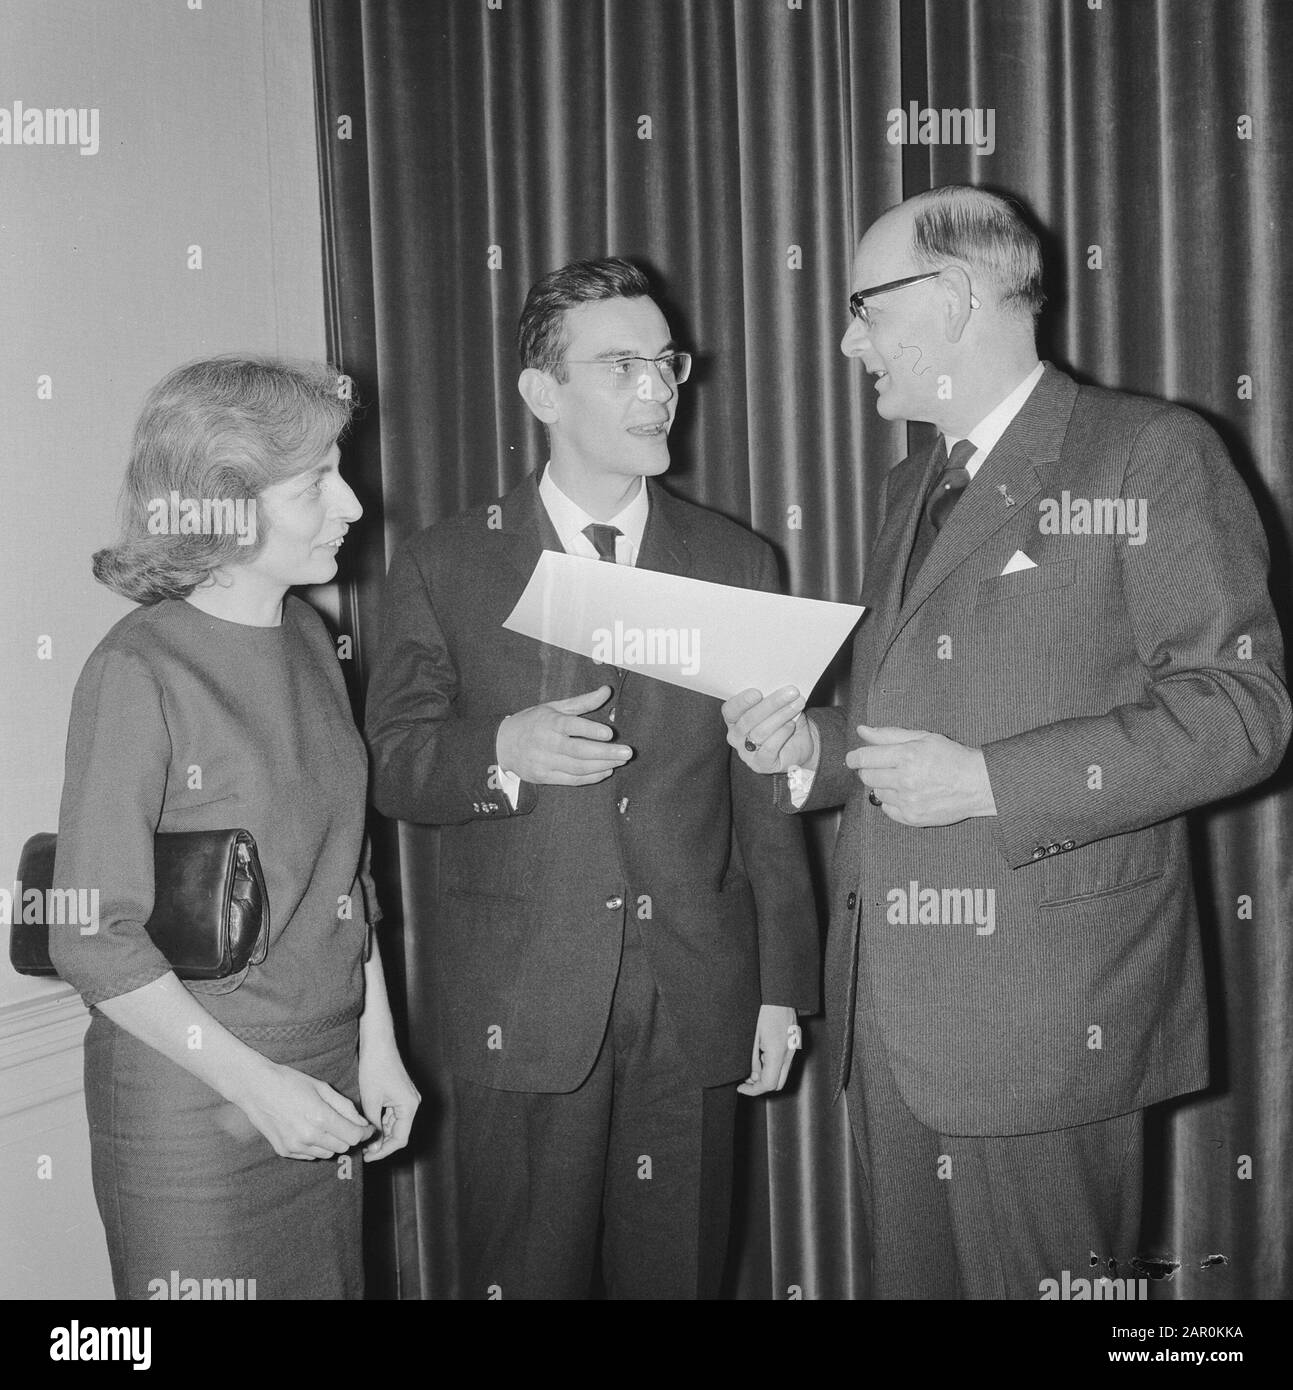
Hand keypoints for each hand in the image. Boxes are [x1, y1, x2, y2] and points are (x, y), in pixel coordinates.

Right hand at [234, 1061, 375, 1160]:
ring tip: (325, 1124)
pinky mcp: (284, 1151)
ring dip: (333, 1142)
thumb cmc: (290, 1082)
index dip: (365, 1133)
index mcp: (321, 1118)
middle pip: (343, 1147)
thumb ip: (345, 1107)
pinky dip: (316, 1146)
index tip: (369, 1128)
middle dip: (350, 1136)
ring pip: (327, 1153)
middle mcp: (308, 1137)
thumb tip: (361, 1122)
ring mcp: (295, 1146)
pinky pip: (310, 1155)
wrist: (256, 1087)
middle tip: (348, 1124)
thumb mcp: (322, 1087)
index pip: (354, 1136)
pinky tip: (309, 1130)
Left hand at [358, 1034, 420, 1161]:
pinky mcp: (400, 1094)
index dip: (384, 1151)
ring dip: (381, 1133)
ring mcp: (407, 1098)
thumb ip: (373, 1124)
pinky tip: (368, 1126)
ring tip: (363, 1140)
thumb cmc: (375, 1067)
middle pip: (399, 1133)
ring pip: (395, 1124)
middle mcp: (412, 1103)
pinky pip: (392, 1114)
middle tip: (363, 1151)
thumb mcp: (371, 1100)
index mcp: (409, 1106)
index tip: (368, 1156)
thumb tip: (372, 1143)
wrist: (378, 1043)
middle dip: (382, 1143)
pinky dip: (381, 1122)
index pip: (400, 1139)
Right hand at [496, 685, 630, 785]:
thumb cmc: (533, 722)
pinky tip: (606, 771)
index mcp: (549, 722)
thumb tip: (607, 690)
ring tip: (621, 761)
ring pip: (577, 768)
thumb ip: (582, 702)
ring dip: (602, 766)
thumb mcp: (554, 707)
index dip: (590, 730)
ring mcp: (545, 762)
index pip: (571, 726)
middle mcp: (546, 743)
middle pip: (578, 751)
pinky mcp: (544, 777)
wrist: (502, 745)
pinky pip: (571, 780)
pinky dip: (590, 778)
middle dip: (605, 753)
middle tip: (628, 752)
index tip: (610, 733)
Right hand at [722, 687, 810, 773]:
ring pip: (760, 732)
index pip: (730, 710)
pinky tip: (791, 725)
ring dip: (781, 716)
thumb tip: (781, 689)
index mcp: (733, 719)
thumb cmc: (784, 720)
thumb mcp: (778, 706)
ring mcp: (746, 752)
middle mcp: (735, 736)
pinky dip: (782, 734)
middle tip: (791, 692)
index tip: (758, 692)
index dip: (742, 701)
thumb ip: (772, 698)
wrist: (799, 744)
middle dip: (771, 704)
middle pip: (749, 719)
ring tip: (797, 705)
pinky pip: (769, 749)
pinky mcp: (760, 764)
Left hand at [737, 1004, 800, 1095]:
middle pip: (778, 1084)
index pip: (768, 1084)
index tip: (741, 1087)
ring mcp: (793, 1049)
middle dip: (761, 1085)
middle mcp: (789, 1054)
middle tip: (746, 1079)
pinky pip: (785, 1063)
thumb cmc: (765, 1010)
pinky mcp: (793, 1044)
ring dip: (767, 1074)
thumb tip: (752, 1076)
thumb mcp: (752, 1036)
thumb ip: (753, 1059)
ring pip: (782, 1073)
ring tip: (753, 1063)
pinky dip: (773, 1065)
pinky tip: (762, 1054)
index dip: (753, 1090)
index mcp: (778, 1053)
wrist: (780, 994)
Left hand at [846, 724, 996, 825]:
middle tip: (882, 767)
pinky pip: (887, 810)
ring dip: (882, 786)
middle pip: (867, 777)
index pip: (865, 758)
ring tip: (901, 780)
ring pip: (876, 793)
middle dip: (869, 770)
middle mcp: (905, 780)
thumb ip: (888, 734)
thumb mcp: (922, 737)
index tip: (853, 759)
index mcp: (906, 756)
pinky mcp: (913, 818)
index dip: (854, 757)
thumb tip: (862, 730)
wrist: (978, 784)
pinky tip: (907, 794)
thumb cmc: (951, 757)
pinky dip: (892, 802)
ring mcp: (908, 801)